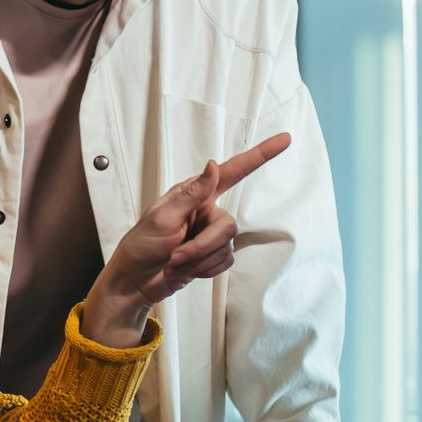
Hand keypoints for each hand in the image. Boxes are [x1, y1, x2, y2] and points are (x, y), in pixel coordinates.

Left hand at [80, 132, 291, 347]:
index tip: (284, 140)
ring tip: (174, 262)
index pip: (233, 171)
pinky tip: (184, 270)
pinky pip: (224, 263)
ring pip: (226, 248)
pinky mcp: (214, 256)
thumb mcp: (162, 216)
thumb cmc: (141, 244)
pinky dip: (202, 270)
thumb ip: (191, 193)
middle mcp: (208, 211)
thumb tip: (213, 165)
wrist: (136, 281)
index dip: (260, 156)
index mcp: (195, 193)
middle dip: (201, 247)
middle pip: (228, 226)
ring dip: (198, 261)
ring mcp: (211, 235)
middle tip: (175, 256)